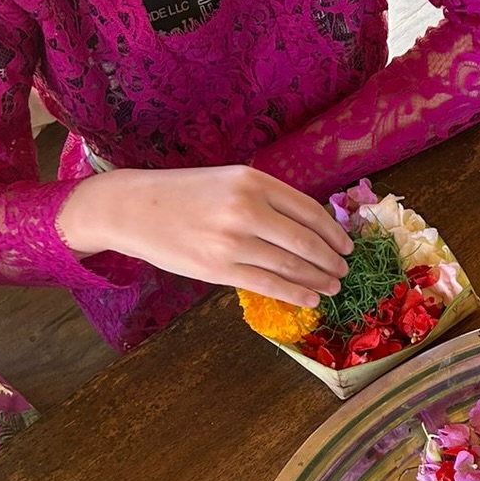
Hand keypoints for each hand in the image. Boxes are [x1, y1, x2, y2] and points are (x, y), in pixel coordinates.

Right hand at [57, 165, 352, 305]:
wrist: (132, 207)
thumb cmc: (184, 194)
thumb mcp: (229, 181)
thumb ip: (267, 199)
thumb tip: (311, 227)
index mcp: (253, 181)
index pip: (309, 210)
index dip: (334, 232)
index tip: (347, 245)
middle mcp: (246, 209)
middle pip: (305, 241)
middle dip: (330, 260)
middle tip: (344, 271)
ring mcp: (232, 241)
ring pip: (290, 266)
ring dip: (318, 280)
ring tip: (332, 287)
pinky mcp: (218, 269)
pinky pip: (268, 285)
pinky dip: (295, 294)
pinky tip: (310, 299)